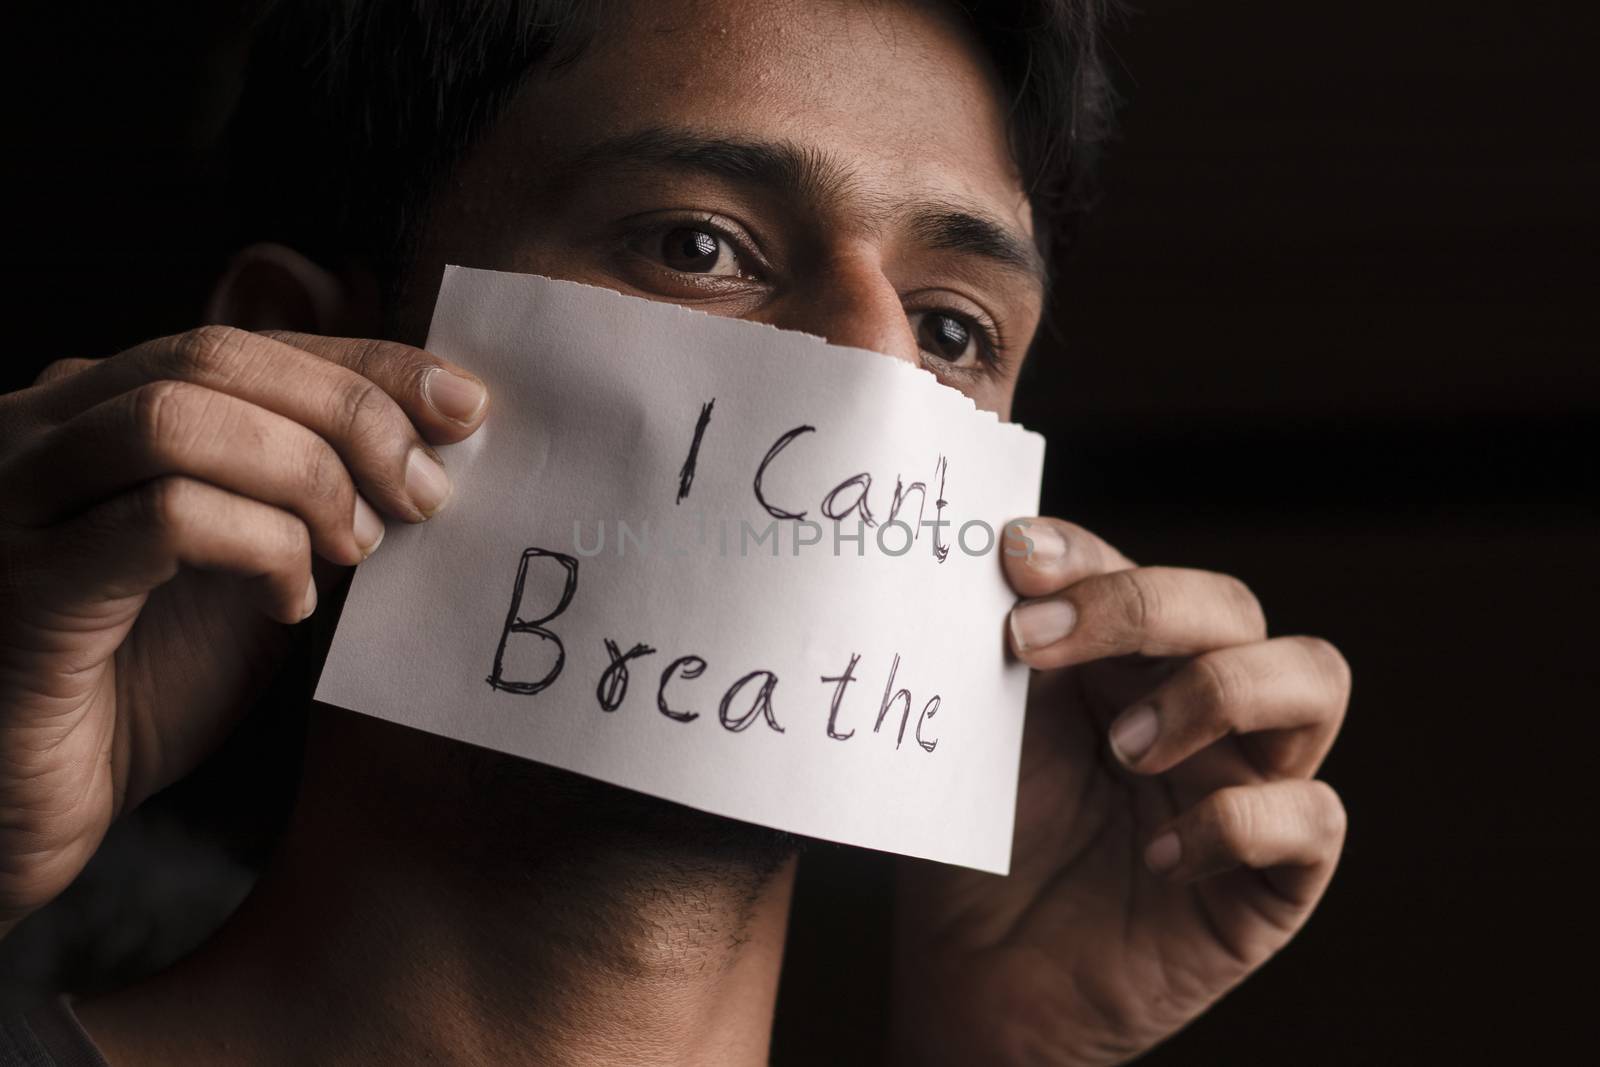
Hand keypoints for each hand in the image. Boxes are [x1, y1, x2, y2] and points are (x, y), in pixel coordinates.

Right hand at [0, 327, 487, 936]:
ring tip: (356, 548)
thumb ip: (303, 491)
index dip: (366, 361)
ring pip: (179, 419)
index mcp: (97, 408)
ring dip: (305, 477)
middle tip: (424, 491)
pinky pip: (162, 518)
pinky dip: (258, 548)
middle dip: (350, 412)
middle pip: (214, 356)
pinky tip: (288, 604)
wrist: (25, 808)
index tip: (464, 405)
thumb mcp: (248, 565)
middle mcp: (40, 431)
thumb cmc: (141, 685)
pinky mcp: (24, 585)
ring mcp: (16, 499)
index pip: (245, 340)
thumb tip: (421, 431)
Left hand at [892, 518, 1348, 1064]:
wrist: (980, 982)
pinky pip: (1312, 816)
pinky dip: (1236, 821)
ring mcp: (1248, 783)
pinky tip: (1156, 856)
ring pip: (1315, 677)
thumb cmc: (985, 847)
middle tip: (1033, 645)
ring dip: (1218, 690)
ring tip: (1125, 750)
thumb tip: (995, 548)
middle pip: (1233, 605)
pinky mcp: (1276, 878)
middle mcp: (1203, 708)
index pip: (1141, 570)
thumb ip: (1007, 650)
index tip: (1011, 561)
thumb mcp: (986, 735)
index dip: (1086, 556)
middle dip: (1141, 606)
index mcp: (1130, 665)